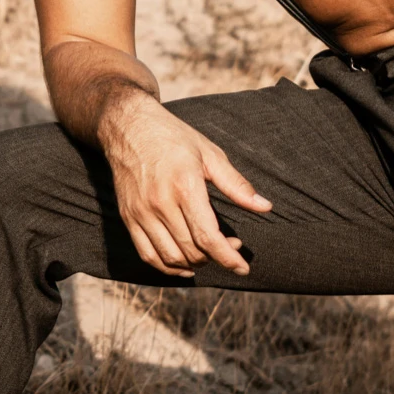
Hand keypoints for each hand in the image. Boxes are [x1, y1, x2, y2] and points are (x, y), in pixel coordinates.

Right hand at [100, 92, 271, 277]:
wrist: (128, 126)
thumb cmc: (173, 137)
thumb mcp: (209, 154)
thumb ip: (236, 184)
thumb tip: (265, 207)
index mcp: (185, 186)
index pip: (208, 237)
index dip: (228, 258)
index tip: (243, 267)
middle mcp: (160, 203)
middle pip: (191, 250)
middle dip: (216, 257)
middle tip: (231, 246)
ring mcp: (141, 212)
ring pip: (170, 257)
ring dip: (194, 264)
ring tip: (210, 254)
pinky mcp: (128, 217)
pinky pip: (147, 254)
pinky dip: (167, 267)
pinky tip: (184, 264)